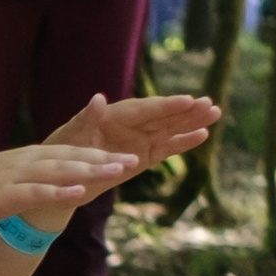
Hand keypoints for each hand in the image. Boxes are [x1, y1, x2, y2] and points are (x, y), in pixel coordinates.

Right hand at [0, 140, 134, 240]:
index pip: (65, 152)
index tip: (120, 156)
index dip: (95, 153)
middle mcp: (20, 162)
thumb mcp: (0, 181)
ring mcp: (11, 178)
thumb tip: (41, 180)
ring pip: (58, 171)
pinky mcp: (1, 197)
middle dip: (102, 158)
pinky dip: (59, 191)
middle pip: (69, 157)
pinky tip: (81, 192)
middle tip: (132, 160)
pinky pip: (36, 193)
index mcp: (21, 158)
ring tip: (118, 170)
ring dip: (90, 170)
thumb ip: (23, 178)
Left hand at [43, 90, 220, 163]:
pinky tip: (203, 135)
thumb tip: (98, 98)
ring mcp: (138, 140)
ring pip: (169, 129)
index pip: (144, 109)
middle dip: (186, 111)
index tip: (187, 100)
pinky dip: (183, 143)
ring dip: (191, 123)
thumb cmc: (61, 150)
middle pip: (163, 116)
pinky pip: (166, 148)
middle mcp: (130, 125)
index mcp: (113, 115)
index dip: (166, 105)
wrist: (61, 176)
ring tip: (215, 113)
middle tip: (210, 104)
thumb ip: (85, 118)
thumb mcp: (70, 135)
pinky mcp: (142, 157)